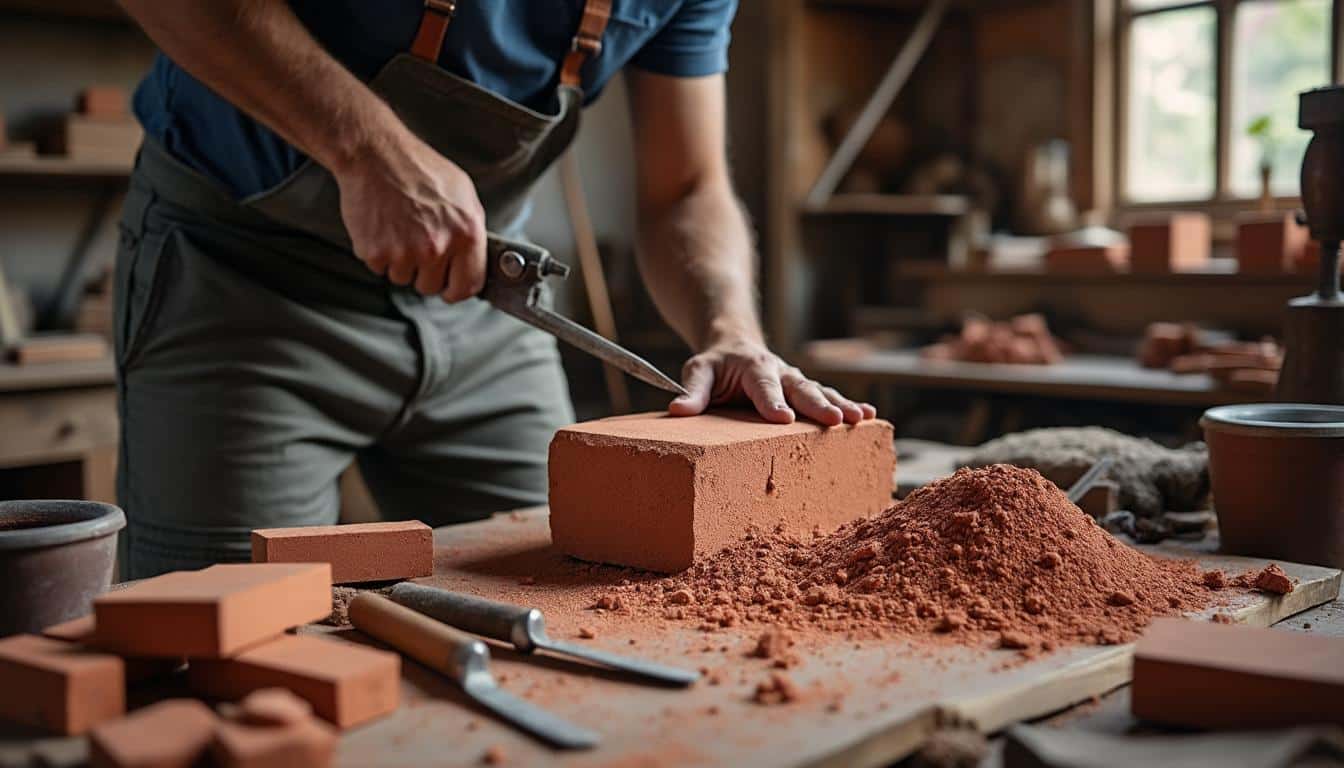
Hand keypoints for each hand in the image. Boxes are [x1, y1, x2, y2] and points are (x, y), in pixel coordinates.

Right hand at [333, 127, 485, 300]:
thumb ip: (470, 231)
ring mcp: (405, 253)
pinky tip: (384, 228)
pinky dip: (379, 254)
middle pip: (431, 287)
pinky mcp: (376, 253)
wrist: (376, 154)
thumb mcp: (463, 194)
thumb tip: (474, 260)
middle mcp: (437, 247)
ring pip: (403, 279)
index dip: (458, 288)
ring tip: (399, 229)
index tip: (450, 287)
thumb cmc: (419, 168)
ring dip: (401, 262)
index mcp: (465, 234)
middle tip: (417, 242)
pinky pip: (380, 269)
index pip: (469, 285)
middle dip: (425, 272)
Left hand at [669, 337, 876, 425]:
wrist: (735, 343)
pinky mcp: (806, 389)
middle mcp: (780, 371)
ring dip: (841, 405)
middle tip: (835, 420)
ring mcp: (796, 380)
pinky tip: (870, 418)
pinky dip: (850, 405)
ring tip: (861, 419)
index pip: (762, 387)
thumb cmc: (716, 364)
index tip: (782, 419)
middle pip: (801, 388)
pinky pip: (830, 396)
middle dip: (818, 405)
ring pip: (821, 391)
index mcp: (752, 367)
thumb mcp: (698, 371)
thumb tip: (677, 411)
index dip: (772, 402)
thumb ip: (692, 392)